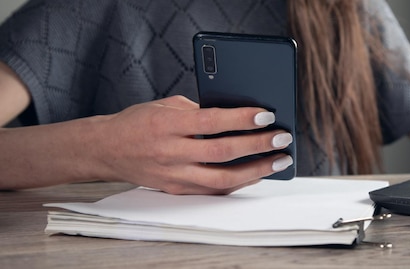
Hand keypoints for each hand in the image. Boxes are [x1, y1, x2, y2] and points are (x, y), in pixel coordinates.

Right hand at [92, 95, 292, 194]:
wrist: (107, 149)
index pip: (211, 121)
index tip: (267, 116)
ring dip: (256, 171)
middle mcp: (170, 152)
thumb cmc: (139, 122)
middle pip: (222, 152)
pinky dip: (238, 182)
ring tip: (278, 161)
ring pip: (221, 178)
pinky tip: (257, 173)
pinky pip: (213, 190)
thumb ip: (199, 110)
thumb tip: (239, 115)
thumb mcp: (167, 106)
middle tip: (282, 139)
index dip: (241, 119)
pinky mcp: (176, 189)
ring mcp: (173, 174)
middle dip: (257, 146)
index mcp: (167, 124)